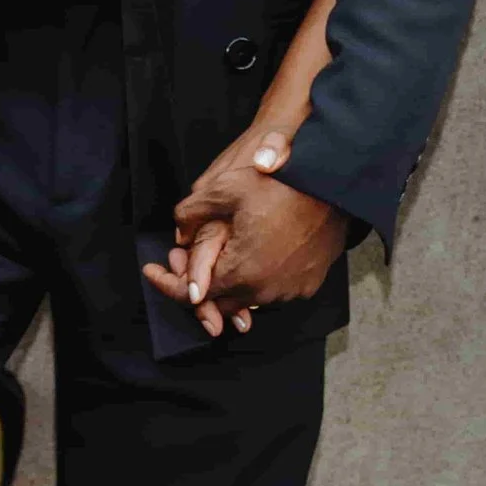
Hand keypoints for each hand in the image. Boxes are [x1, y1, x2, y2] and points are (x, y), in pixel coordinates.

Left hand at [145, 130, 343, 339]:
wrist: (333, 186)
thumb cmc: (280, 184)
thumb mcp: (225, 188)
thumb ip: (191, 212)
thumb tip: (178, 231)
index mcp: (240, 271)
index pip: (193, 294)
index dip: (167, 284)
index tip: (152, 272)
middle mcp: (264, 289)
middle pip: (220, 301)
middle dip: (202, 284)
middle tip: (186, 263)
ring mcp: (289, 290)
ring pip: (248, 298)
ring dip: (233, 282)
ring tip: (225, 255)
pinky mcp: (308, 285)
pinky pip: (275, 291)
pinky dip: (260, 280)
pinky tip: (257, 256)